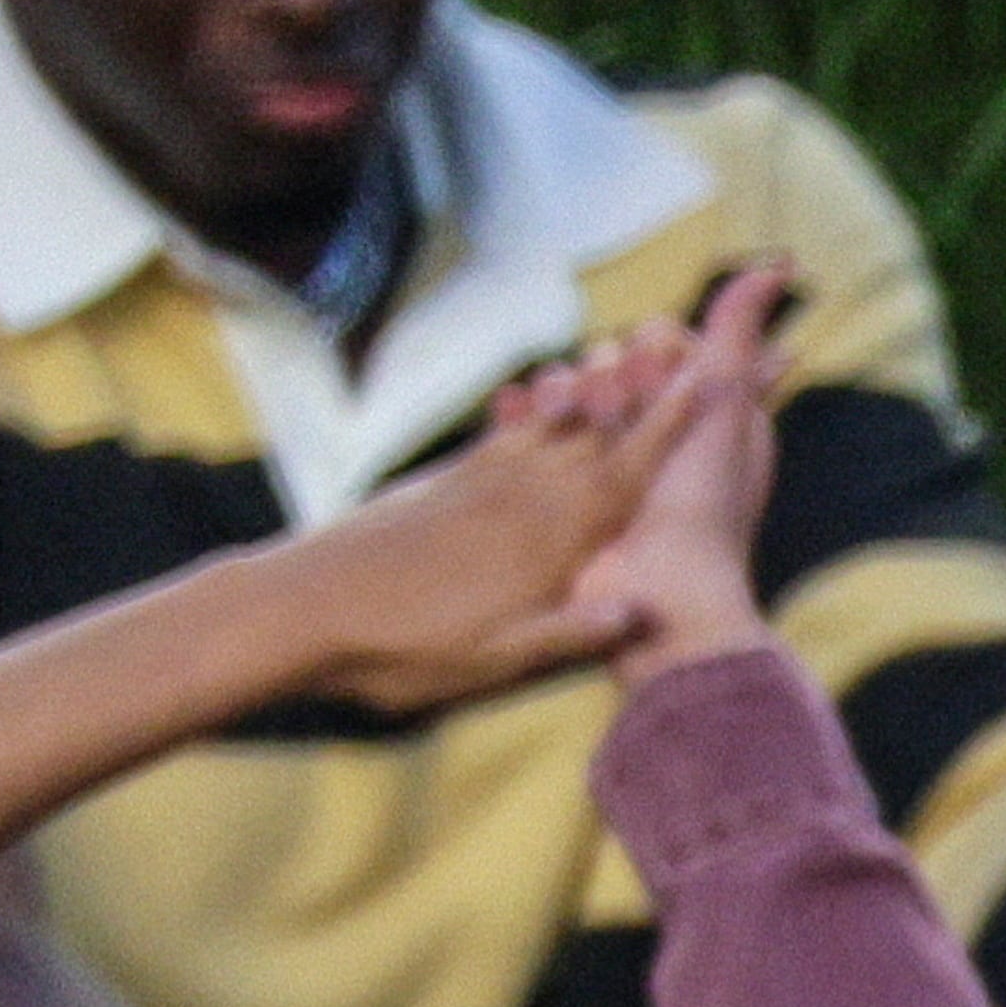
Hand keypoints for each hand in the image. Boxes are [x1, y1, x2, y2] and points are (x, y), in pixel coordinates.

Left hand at [288, 295, 750, 711]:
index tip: (704, 385)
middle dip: (636, 395)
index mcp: (546, 541)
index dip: (666, 431)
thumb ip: (572, 632)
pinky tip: (537, 399)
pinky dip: (531, 414)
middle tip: (673, 348)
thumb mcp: (497, 658)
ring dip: (585, 395)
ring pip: (548, 429)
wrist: (301, 610)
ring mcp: (478, 486)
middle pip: (593, 438)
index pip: (623, 477)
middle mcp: (521, 499)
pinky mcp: (443, 487)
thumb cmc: (404, 645)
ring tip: (614, 358)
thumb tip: (644, 610)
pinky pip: (503, 438)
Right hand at [559, 265, 786, 681]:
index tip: (676, 388)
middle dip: (615, 380)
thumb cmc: (703, 502)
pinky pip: (530, 426)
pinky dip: (521, 413)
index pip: (663, 336)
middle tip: (627, 421)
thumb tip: (783, 263)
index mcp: (703, 408)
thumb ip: (741, 329)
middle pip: (611, 357)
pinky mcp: (564, 481)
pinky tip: (514, 410)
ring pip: (569, 386)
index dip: (664, 354)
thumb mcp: (727, 402)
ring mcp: (608, 455)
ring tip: (580, 426)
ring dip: (569, 395)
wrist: (655, 591)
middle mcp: (658, 427)